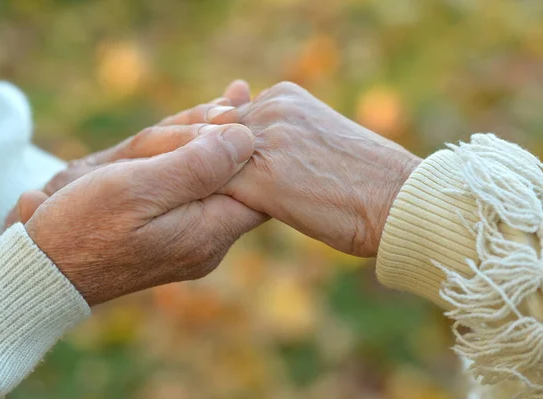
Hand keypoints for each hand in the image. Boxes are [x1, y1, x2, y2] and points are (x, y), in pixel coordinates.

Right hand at [26, 124, 264, 305]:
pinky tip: (192, 134)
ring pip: (207, 179)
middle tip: (237, 94)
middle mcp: (205, 240)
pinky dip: (185, 160)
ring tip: (225, 101)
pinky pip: (187, 190)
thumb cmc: (84, 226)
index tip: (247, 104)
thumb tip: (245, 138)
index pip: (259, 187)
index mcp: (207, 232)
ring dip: (204, 143)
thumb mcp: (139, 188)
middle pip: (232, 177)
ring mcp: (187, 239)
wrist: (44, 268)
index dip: (255, 144)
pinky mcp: (168, 234)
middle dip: (222, 136)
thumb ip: (197, 165)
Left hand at [214, 82, 420, 256]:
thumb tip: (246, 147)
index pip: (227, 118)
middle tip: (200, 189)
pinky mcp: (262, 179)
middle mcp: (271, 109)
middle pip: (211, 136)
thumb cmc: (362, 177)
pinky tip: (212, 220)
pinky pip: (217, 188)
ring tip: (203, 206)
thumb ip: (280, 135)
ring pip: (208, 161)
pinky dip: (210, 203)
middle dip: (202, 164)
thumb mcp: (316, 139)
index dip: (215, 148)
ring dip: (201, 184)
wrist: (397, 199)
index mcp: (283, 95)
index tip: (212, 169)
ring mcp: (266, 141)